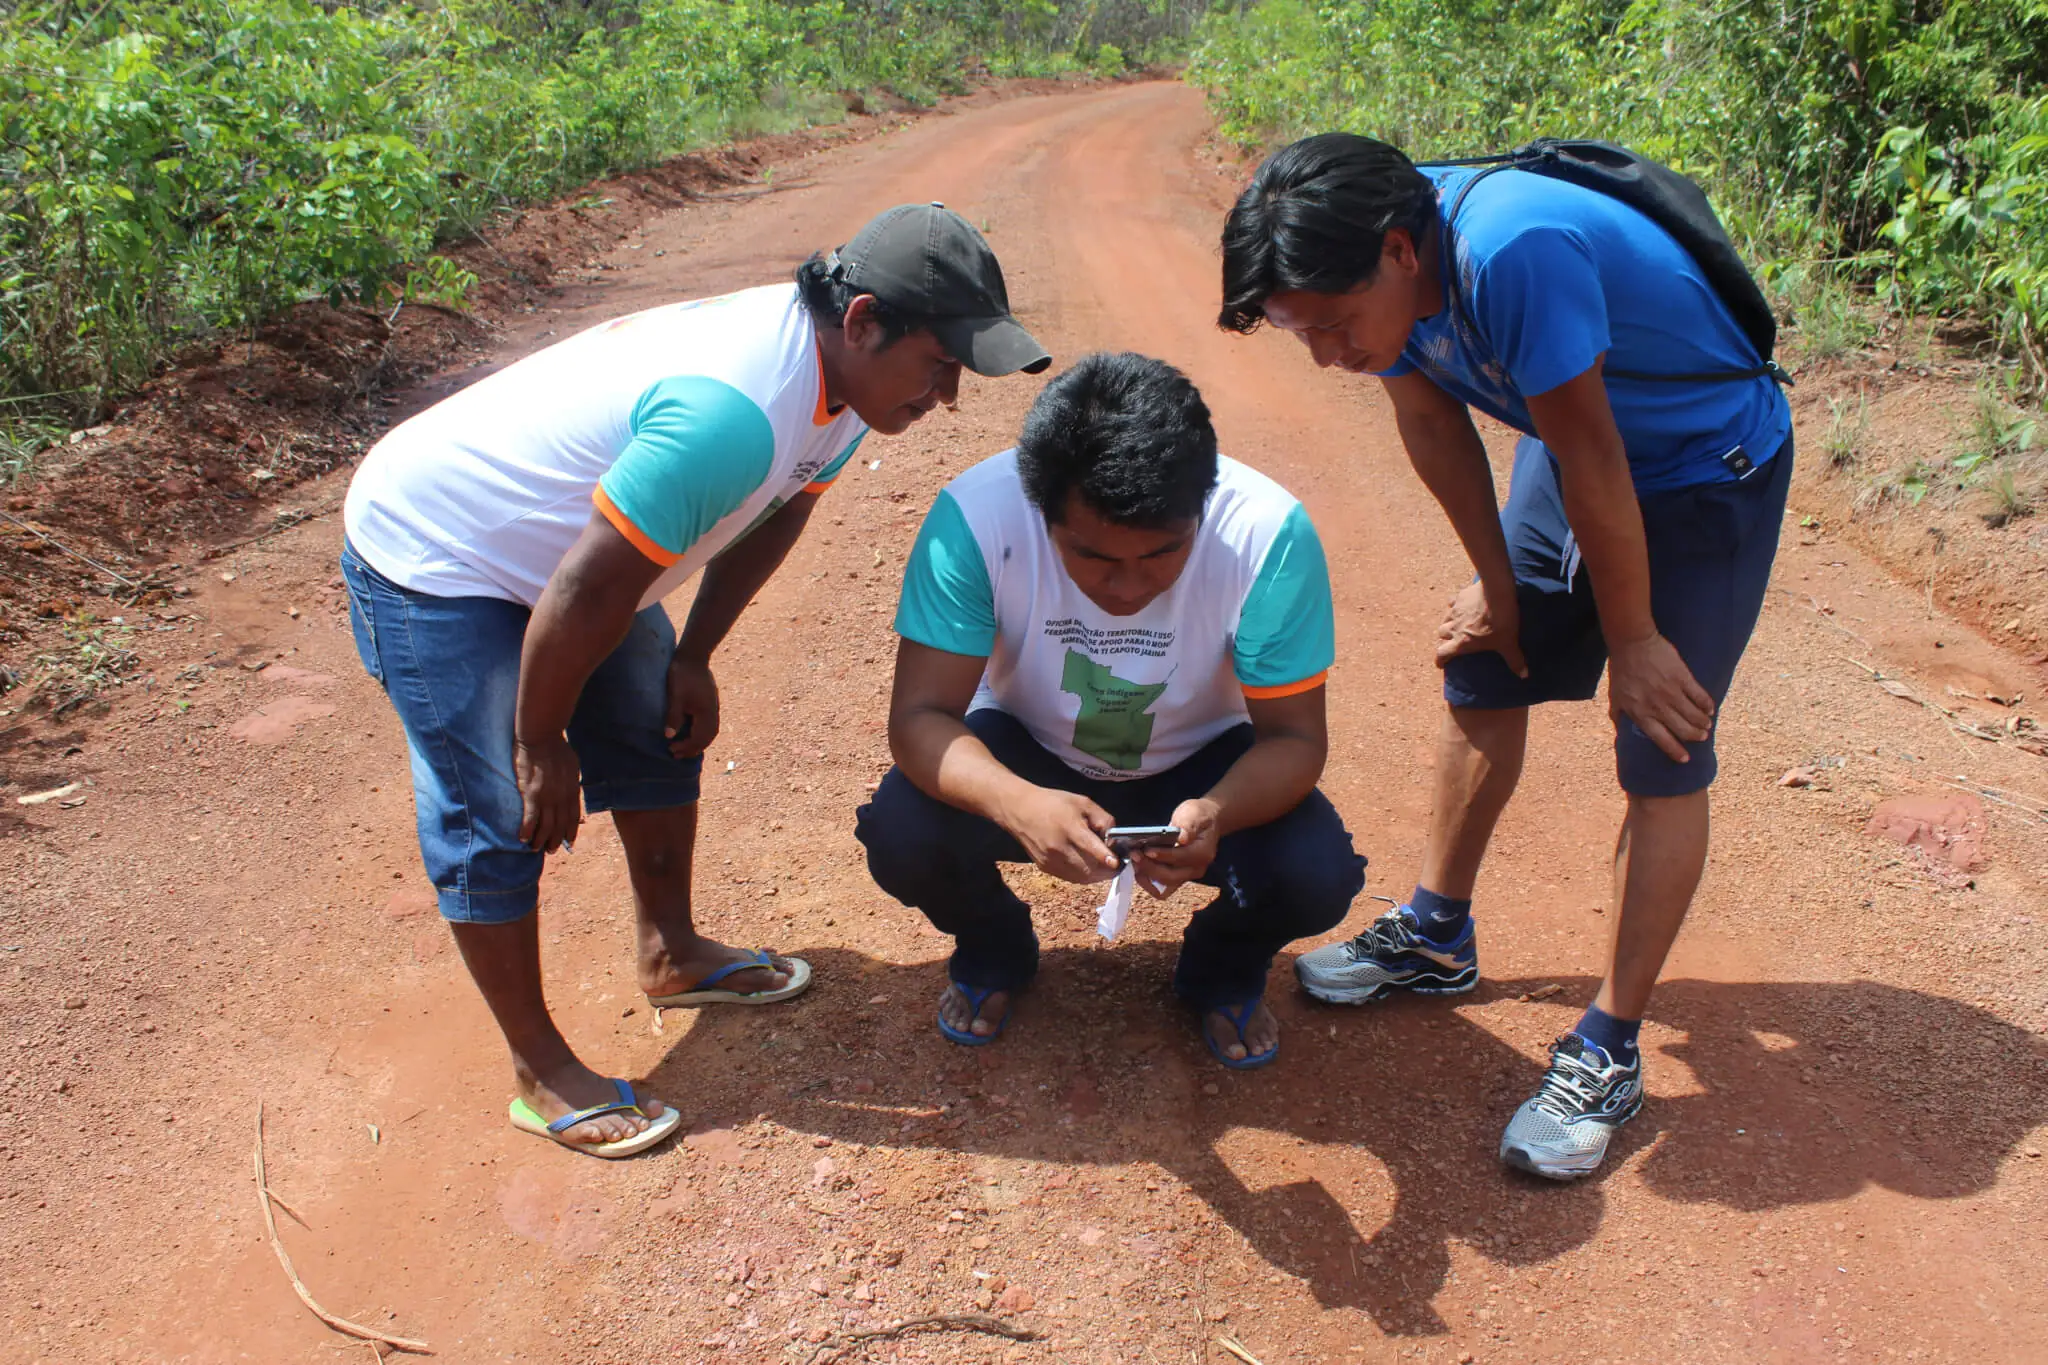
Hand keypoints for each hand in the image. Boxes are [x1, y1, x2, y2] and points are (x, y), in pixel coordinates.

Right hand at [515, 735, 581, 852]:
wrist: (542, 735)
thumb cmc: (557, 747)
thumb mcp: (573, 766)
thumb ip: (571, 781)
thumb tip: (573, 789)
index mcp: (572, 790)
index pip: (573, 817)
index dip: (570, 831)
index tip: (568, 841)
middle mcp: (562, 797)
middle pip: (560, 825)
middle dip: (556, 840)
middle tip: (551, 851)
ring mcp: (547, 797)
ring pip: (546, 826)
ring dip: (541, 840)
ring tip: (536, 849)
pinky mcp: (531, 794)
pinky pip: (530, 818)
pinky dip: (527, 831)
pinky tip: (523, 839)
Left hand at [664, 651, 718, 758]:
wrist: (694, 656)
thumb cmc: (682, 674)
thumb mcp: (675, 695)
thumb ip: (673, 716)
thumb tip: (669, 736)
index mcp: (705, 712)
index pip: (698, 738)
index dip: (685, 747)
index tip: (670, 748)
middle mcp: (713, 712)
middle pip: (707, 738)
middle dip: (693, 748)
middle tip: (676, 754)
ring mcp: (714, 707)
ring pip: (711, 732)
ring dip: (698, 743)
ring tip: (685, 747)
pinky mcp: (711, 703)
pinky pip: (710, 725)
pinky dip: (702, 734)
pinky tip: (692, 733)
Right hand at [1002, 787, 1120, 884]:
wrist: (1019, 810)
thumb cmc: (1053, 803)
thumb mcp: (1082, 802)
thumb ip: (1102, 818)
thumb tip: (1113, 838)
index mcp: (1069, 827)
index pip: (1089, 847)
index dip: (1105, 857)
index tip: (1117, 863)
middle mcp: (1058, 847)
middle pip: (1088, 868)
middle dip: (1106, 870)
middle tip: (1118, 866)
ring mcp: (1050, 860)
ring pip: (1080, 877)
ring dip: (1096, 876)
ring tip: (1106, 869)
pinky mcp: (1045, 867)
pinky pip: (1070, 877)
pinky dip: (1083, 876)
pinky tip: (1090, 868)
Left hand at [1133, 798, 1221, 898]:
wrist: (1206, 821)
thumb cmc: (1198, 815)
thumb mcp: (1194, 814)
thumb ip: (1188, 826)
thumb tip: (1183, 839)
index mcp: (1202, 853)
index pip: (1179, 858)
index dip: (1162, 855)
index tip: (1146, 850)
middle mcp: (1196, 868)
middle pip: (1170, 877)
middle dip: (1150, 867)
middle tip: (1134, 855)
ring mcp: (1187, 875)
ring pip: (1164, 885)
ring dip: (1147, 875)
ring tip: (1134, 861)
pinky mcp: (1178, 877)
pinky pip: (1162, 887)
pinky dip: (1149, 881)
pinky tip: (1139, 869)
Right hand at [1435, 580, 1527, 677]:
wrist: (1497, 592)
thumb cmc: (1500, 621)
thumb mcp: (1508, 642)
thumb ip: (1514, 660)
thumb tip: (1524, 675)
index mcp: (1462, 642)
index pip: (1442, 654)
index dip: (1440, 660)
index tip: (1441, 664)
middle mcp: (1454, 628)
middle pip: (1441, 635)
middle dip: (1445, 639)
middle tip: (1453, 642)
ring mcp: (1454, 611)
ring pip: (1444, 619)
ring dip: (1448, 624)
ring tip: (1456, 625)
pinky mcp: (1459, 597)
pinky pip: (1452, 603)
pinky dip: (1454, 606)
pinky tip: (1461, 606)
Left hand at [1607, 631, 1714, 762]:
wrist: (1632, 642)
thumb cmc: (1622, 669)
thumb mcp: (1615, 696)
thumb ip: (1619, 715)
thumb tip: (1620, 733)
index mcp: (1640, 712)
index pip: (1661, 738)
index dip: (1674, 750)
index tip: (1685, 758)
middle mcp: (1657, 706)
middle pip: (1682, 729)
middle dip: (1694, 736)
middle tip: (1701, 737)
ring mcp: (1671, 691)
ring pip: (1693, 715)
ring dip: (1703, 723)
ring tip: (1706, 725)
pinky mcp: (1682, 677)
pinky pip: (1699, 696)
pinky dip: (1706, 704)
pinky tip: (1710, 709)